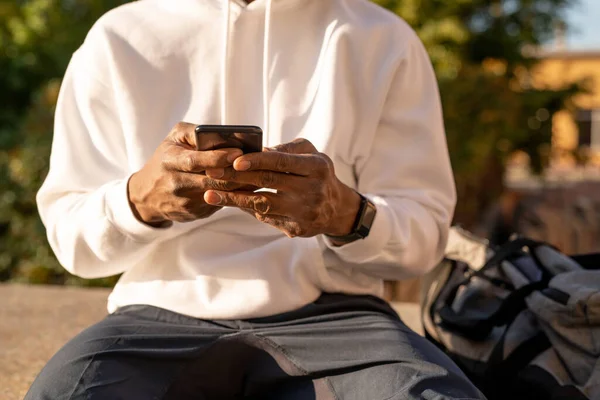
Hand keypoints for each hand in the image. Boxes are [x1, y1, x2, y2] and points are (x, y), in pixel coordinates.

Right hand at [128, 122, 253, 225]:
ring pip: (219, 194)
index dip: (218, 158)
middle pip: (212, 180)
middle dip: (235, 173)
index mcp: (170, 161)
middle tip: (256, 165)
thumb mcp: (173, 139)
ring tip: (257, 174)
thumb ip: (195, 132)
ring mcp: (185, 202)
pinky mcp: (194, 214)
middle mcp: (176, 184)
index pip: (196, 161)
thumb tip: (222, 133)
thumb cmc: (166, 159)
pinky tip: (247, 187)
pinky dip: (234, 195)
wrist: (146, 195)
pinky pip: (219, 203)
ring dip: (240, 186)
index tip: (238, 152)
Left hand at [203, 138, 360, 237]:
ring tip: (210, 194)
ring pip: (262, 205)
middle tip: (212, 173)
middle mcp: (313, 191)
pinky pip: (265, 218)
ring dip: (233, 199)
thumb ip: (286, 149)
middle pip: (268, 183)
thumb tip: (257, 149)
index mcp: (317, 167)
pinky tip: (228, 203)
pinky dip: (245, 209)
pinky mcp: (296, 229)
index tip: (234, 161)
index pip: (282, 162)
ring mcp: (304, 212)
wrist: (337, 209)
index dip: (257, 161)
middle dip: (236, 178)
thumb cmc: (317, 174)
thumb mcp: (310, 154)